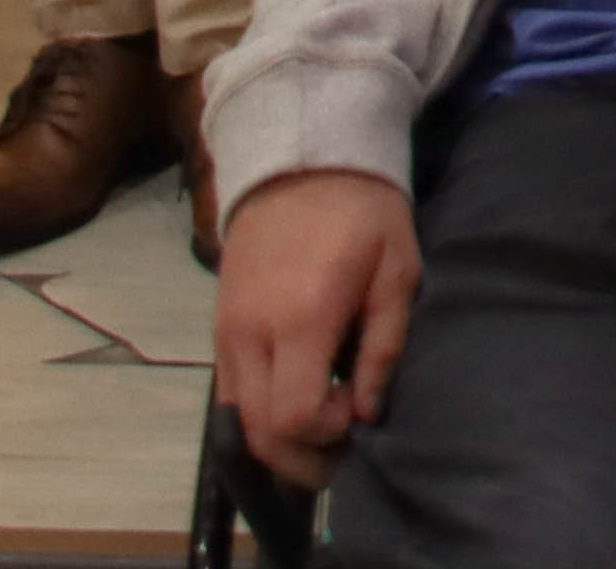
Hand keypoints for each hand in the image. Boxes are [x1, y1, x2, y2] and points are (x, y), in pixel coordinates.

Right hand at [214, 168, 421, 490]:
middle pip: (259, 433)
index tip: (357, 411)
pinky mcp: (218, 329)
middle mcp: (251, 334)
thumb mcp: (397, 269)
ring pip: (238, 422)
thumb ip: (383, 346)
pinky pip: (231, 394)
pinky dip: (259, 415)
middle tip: (343, 446)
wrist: (299, 160)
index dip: (326, 433)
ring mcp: (226, 333)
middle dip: (303, 456)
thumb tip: (366, 412)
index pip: (292, 416)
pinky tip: (297, 403)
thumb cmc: (362, 213)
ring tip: (322, 430)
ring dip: (278, 442)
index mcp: (299, 319)